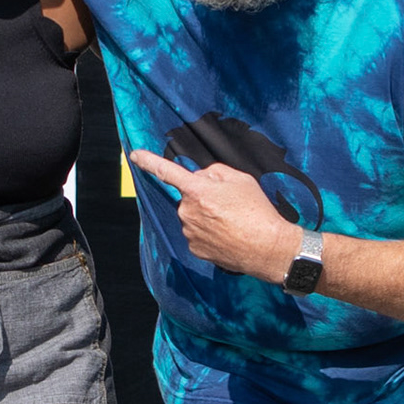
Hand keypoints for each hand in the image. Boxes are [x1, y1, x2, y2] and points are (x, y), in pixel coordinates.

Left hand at [129, 151, 299, 283]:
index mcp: (197, 190)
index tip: (135, 155)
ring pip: (193, 216)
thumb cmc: (257, 210)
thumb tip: (200, 178)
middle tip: (229, 204)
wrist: (268, 248)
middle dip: (203, 196)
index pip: (168, 172)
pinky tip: (227, 235)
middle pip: (190, 196)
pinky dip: (209, 233)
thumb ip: (215, 172)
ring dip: (207, 215)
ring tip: (232, 221)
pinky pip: (196, 234)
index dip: (149, 161)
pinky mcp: (194, 248)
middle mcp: (187, 211)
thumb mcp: (241, 179)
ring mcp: (189, 231)